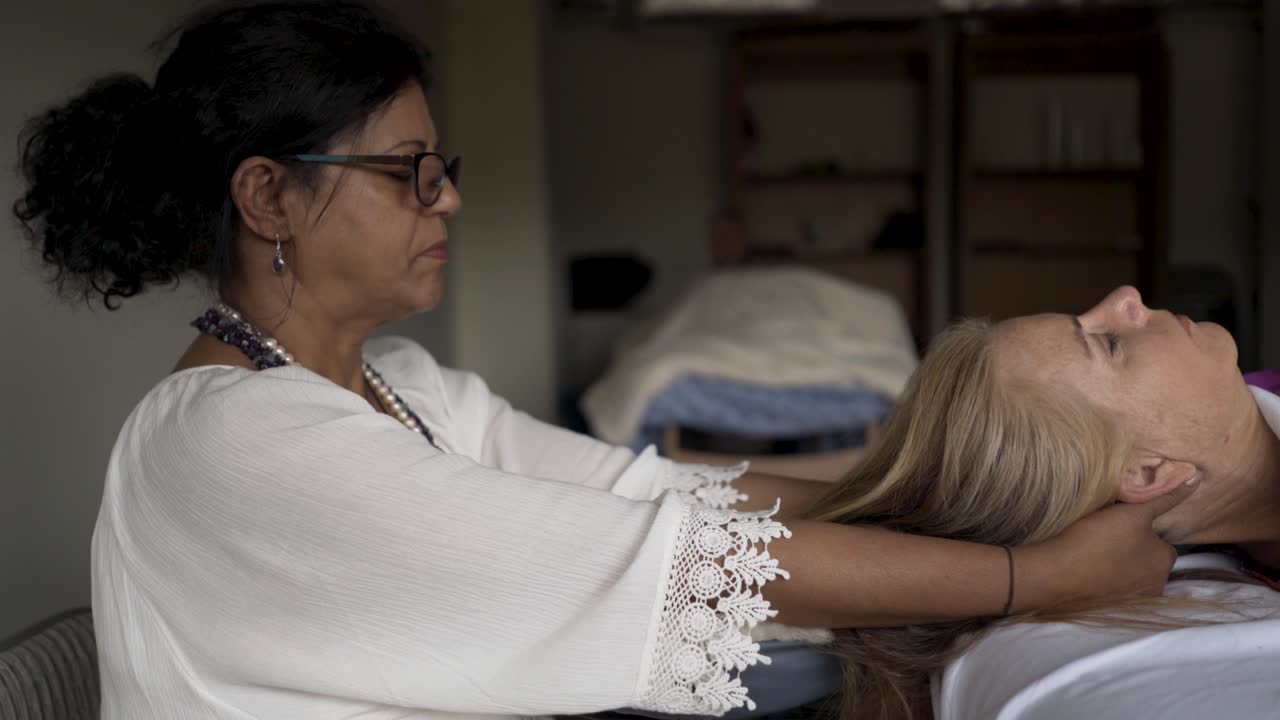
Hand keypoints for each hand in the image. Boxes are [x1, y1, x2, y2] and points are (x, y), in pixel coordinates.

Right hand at [1014, 478, 1198, 610]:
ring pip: (1131, 577)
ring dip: (1119, 567)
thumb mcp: (1132, 512)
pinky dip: (1105, 582)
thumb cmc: (1099, 539)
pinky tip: (1088, 570)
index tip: (1118, 526)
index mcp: (1166, 561)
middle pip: (1147, 562)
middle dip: (1133, 552)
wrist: (1058, 574)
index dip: (1141, 532)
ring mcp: (1134, 601)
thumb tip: (1196, 479)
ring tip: (1094, 553)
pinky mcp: (1112, 609)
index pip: (1161, 543)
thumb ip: (1164, 498)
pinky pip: (1114, 591)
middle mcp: (1157, 585)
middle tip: (1105, 538)